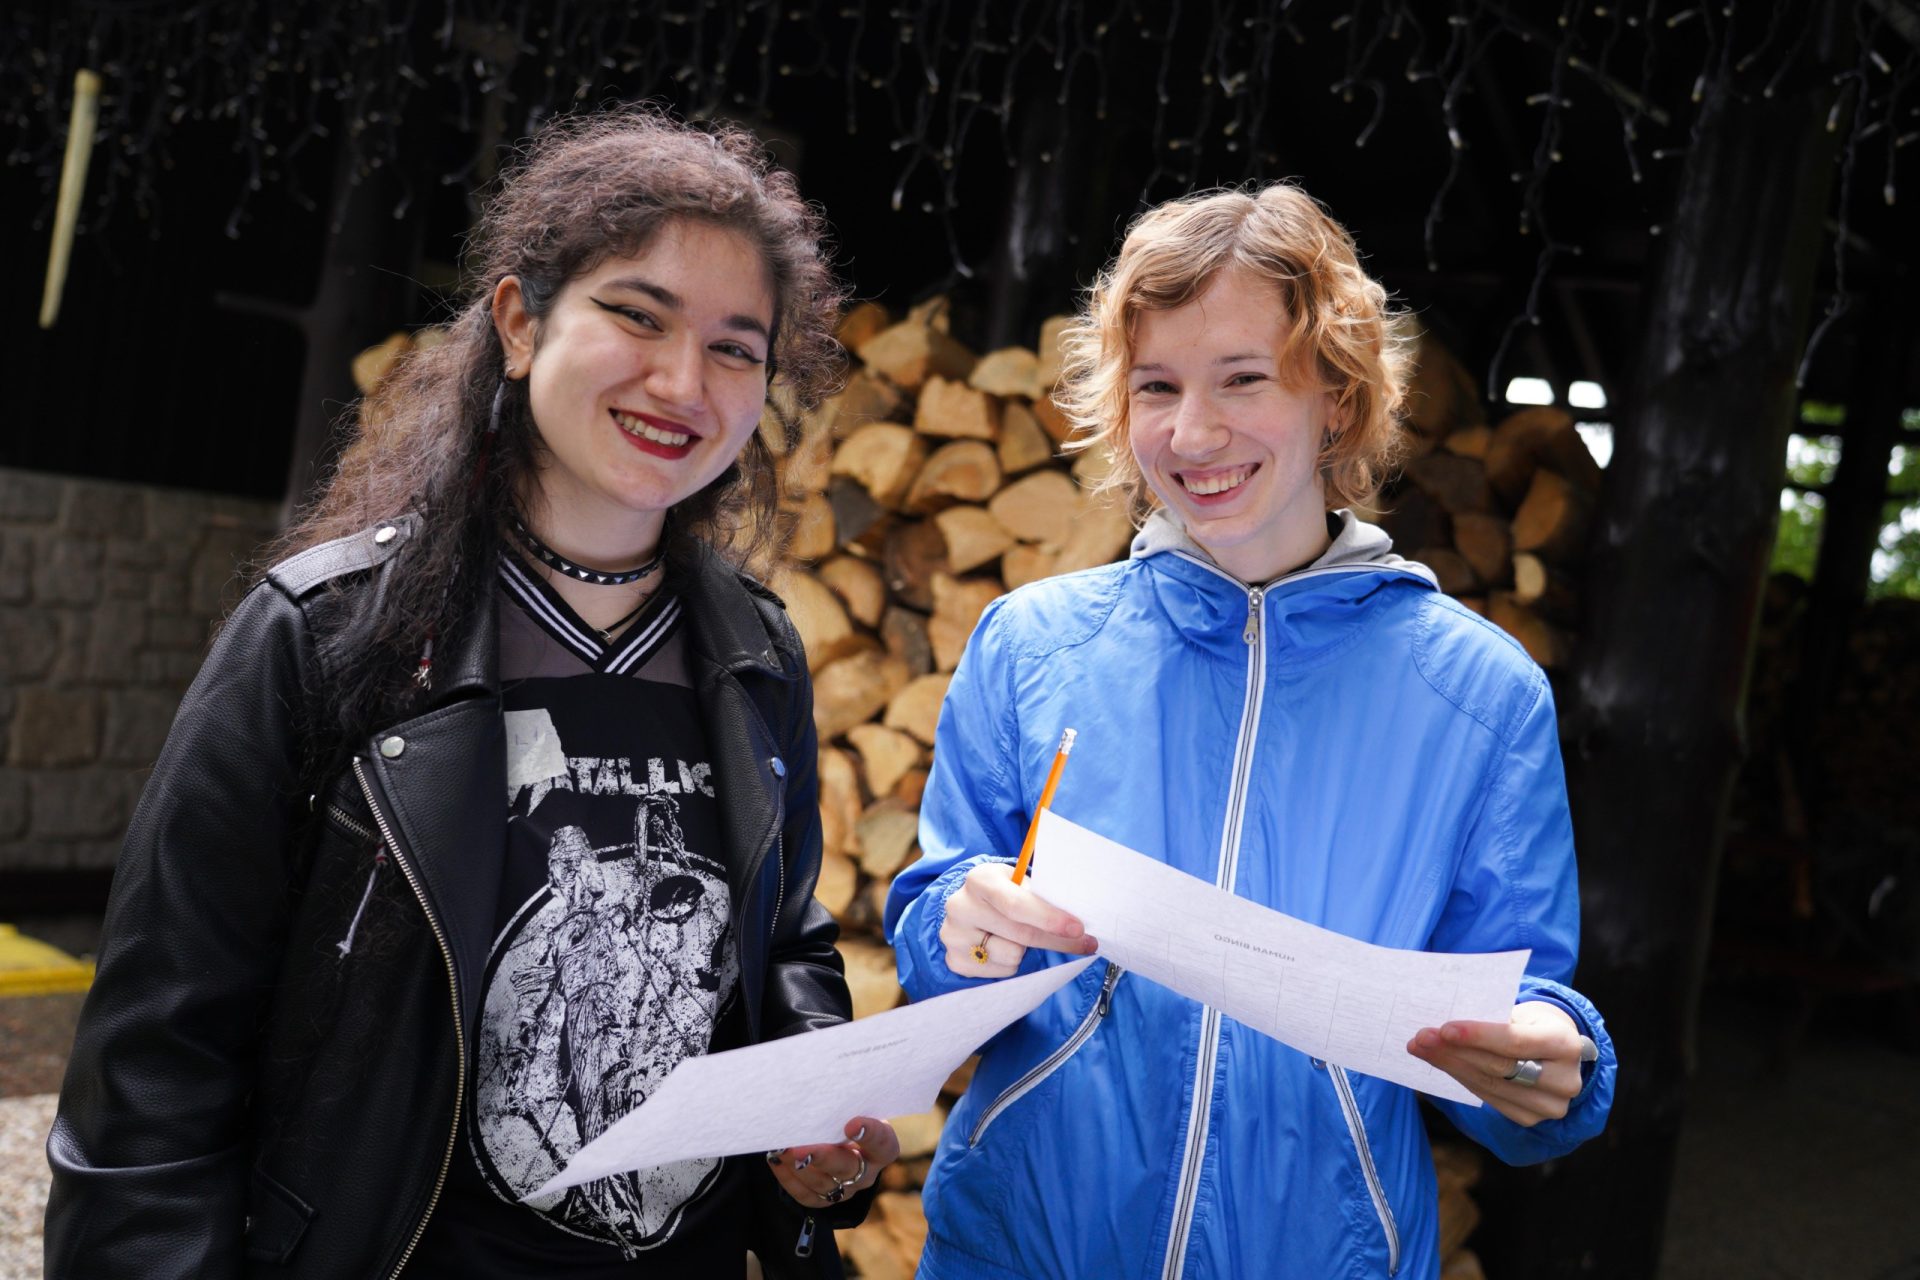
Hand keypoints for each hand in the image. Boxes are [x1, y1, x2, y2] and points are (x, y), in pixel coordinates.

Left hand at [765, 1116, 899, 1208]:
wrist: (842, 1140)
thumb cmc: (849, 1117)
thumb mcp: (855, 1110)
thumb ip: (845, 1106)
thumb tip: (817, 1086)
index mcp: (882, 1147)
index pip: (882, 1143)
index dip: (869, 1135)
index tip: (851, 1124)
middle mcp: (867, 1172)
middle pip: (847, 1168)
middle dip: (822, 1157)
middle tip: (799, 1147)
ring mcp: (847, 1189)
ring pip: (823, 1184)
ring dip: (799, 1167)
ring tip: (781, 1150)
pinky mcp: (825, 1200)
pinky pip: (807, 1196)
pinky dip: (789, 1179)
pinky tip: (777, 1161)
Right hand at [939, 861, 1096, 976]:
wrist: (969, 908)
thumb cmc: (1004, 893)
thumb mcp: (1019, 883)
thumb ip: (1042, 893)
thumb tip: (1078, 914)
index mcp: (980, 879)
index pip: (1016, 904)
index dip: (1048, 918)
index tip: (1078, 928)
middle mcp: (960, 906)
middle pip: (1020, 933)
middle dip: (1057, 940)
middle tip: (1085, 943)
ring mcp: (954, 935)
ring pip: (1012, 955)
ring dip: (1027, 950)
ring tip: (1021, 937)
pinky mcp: (955, 960)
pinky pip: (1001, 970)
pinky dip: (1012, 963)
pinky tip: (1005, 947)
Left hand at [1405, 1001, 1591, 1126]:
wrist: (1558, 1052)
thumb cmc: (1534, 1024)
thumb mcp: (1524, 1013)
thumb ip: (1494, 1020)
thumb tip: (1445, 1026)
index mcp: (1565, 1044)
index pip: (1516, 1041)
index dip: (1478, 1036)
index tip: (1444, 1029)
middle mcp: (1565, 1080)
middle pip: (1498, 1067)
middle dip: (1454, 1052)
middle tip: (1421, 1038)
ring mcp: (1549, 1105)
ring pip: (1489, 1085)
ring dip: (1449, 1066)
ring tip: (1421, 1048)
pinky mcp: (1530, 1118)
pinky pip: (1488, 1097)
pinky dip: (1461, 1078)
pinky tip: (1441, 1063)